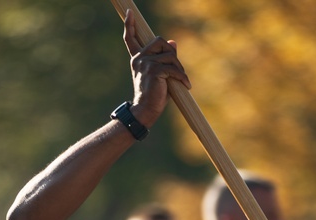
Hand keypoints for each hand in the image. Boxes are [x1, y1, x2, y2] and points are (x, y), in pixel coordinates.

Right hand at [122, 9, 190, 128]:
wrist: (146, 110)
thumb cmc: (154, 94)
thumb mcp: (160, 73)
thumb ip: (165, 57)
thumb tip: (173, 42)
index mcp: (137, 59)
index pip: (131, 39)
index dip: (130, 25)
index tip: (129, 13)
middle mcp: (139, 59)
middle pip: (160, 41)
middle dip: (172, 54)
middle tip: (177, 71)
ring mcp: (145, 63)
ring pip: (170, 55)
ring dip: (179, 68)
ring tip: (181, 81)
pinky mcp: (154, 71)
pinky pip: (174, 69)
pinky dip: (182, 77)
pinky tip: (186, 86)